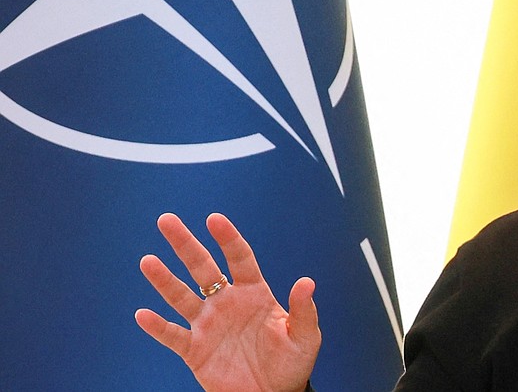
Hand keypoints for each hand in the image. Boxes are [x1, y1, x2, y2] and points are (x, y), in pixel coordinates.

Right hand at [135, 213, 320, 391]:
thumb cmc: (292, 364)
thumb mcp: (304, 337)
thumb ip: (304, 310)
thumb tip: (307, 282)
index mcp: (255, 294)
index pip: (239, 258)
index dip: (228, 238)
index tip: (214, 220)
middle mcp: (227, 303)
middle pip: (202, 268)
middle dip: (185, 244)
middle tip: (166, 220)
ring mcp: (208, 325)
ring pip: (182, 297)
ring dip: (164, 280)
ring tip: (148, 261)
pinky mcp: (195, 350)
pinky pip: (173, 336)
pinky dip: (158, 327)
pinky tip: (143, 315)